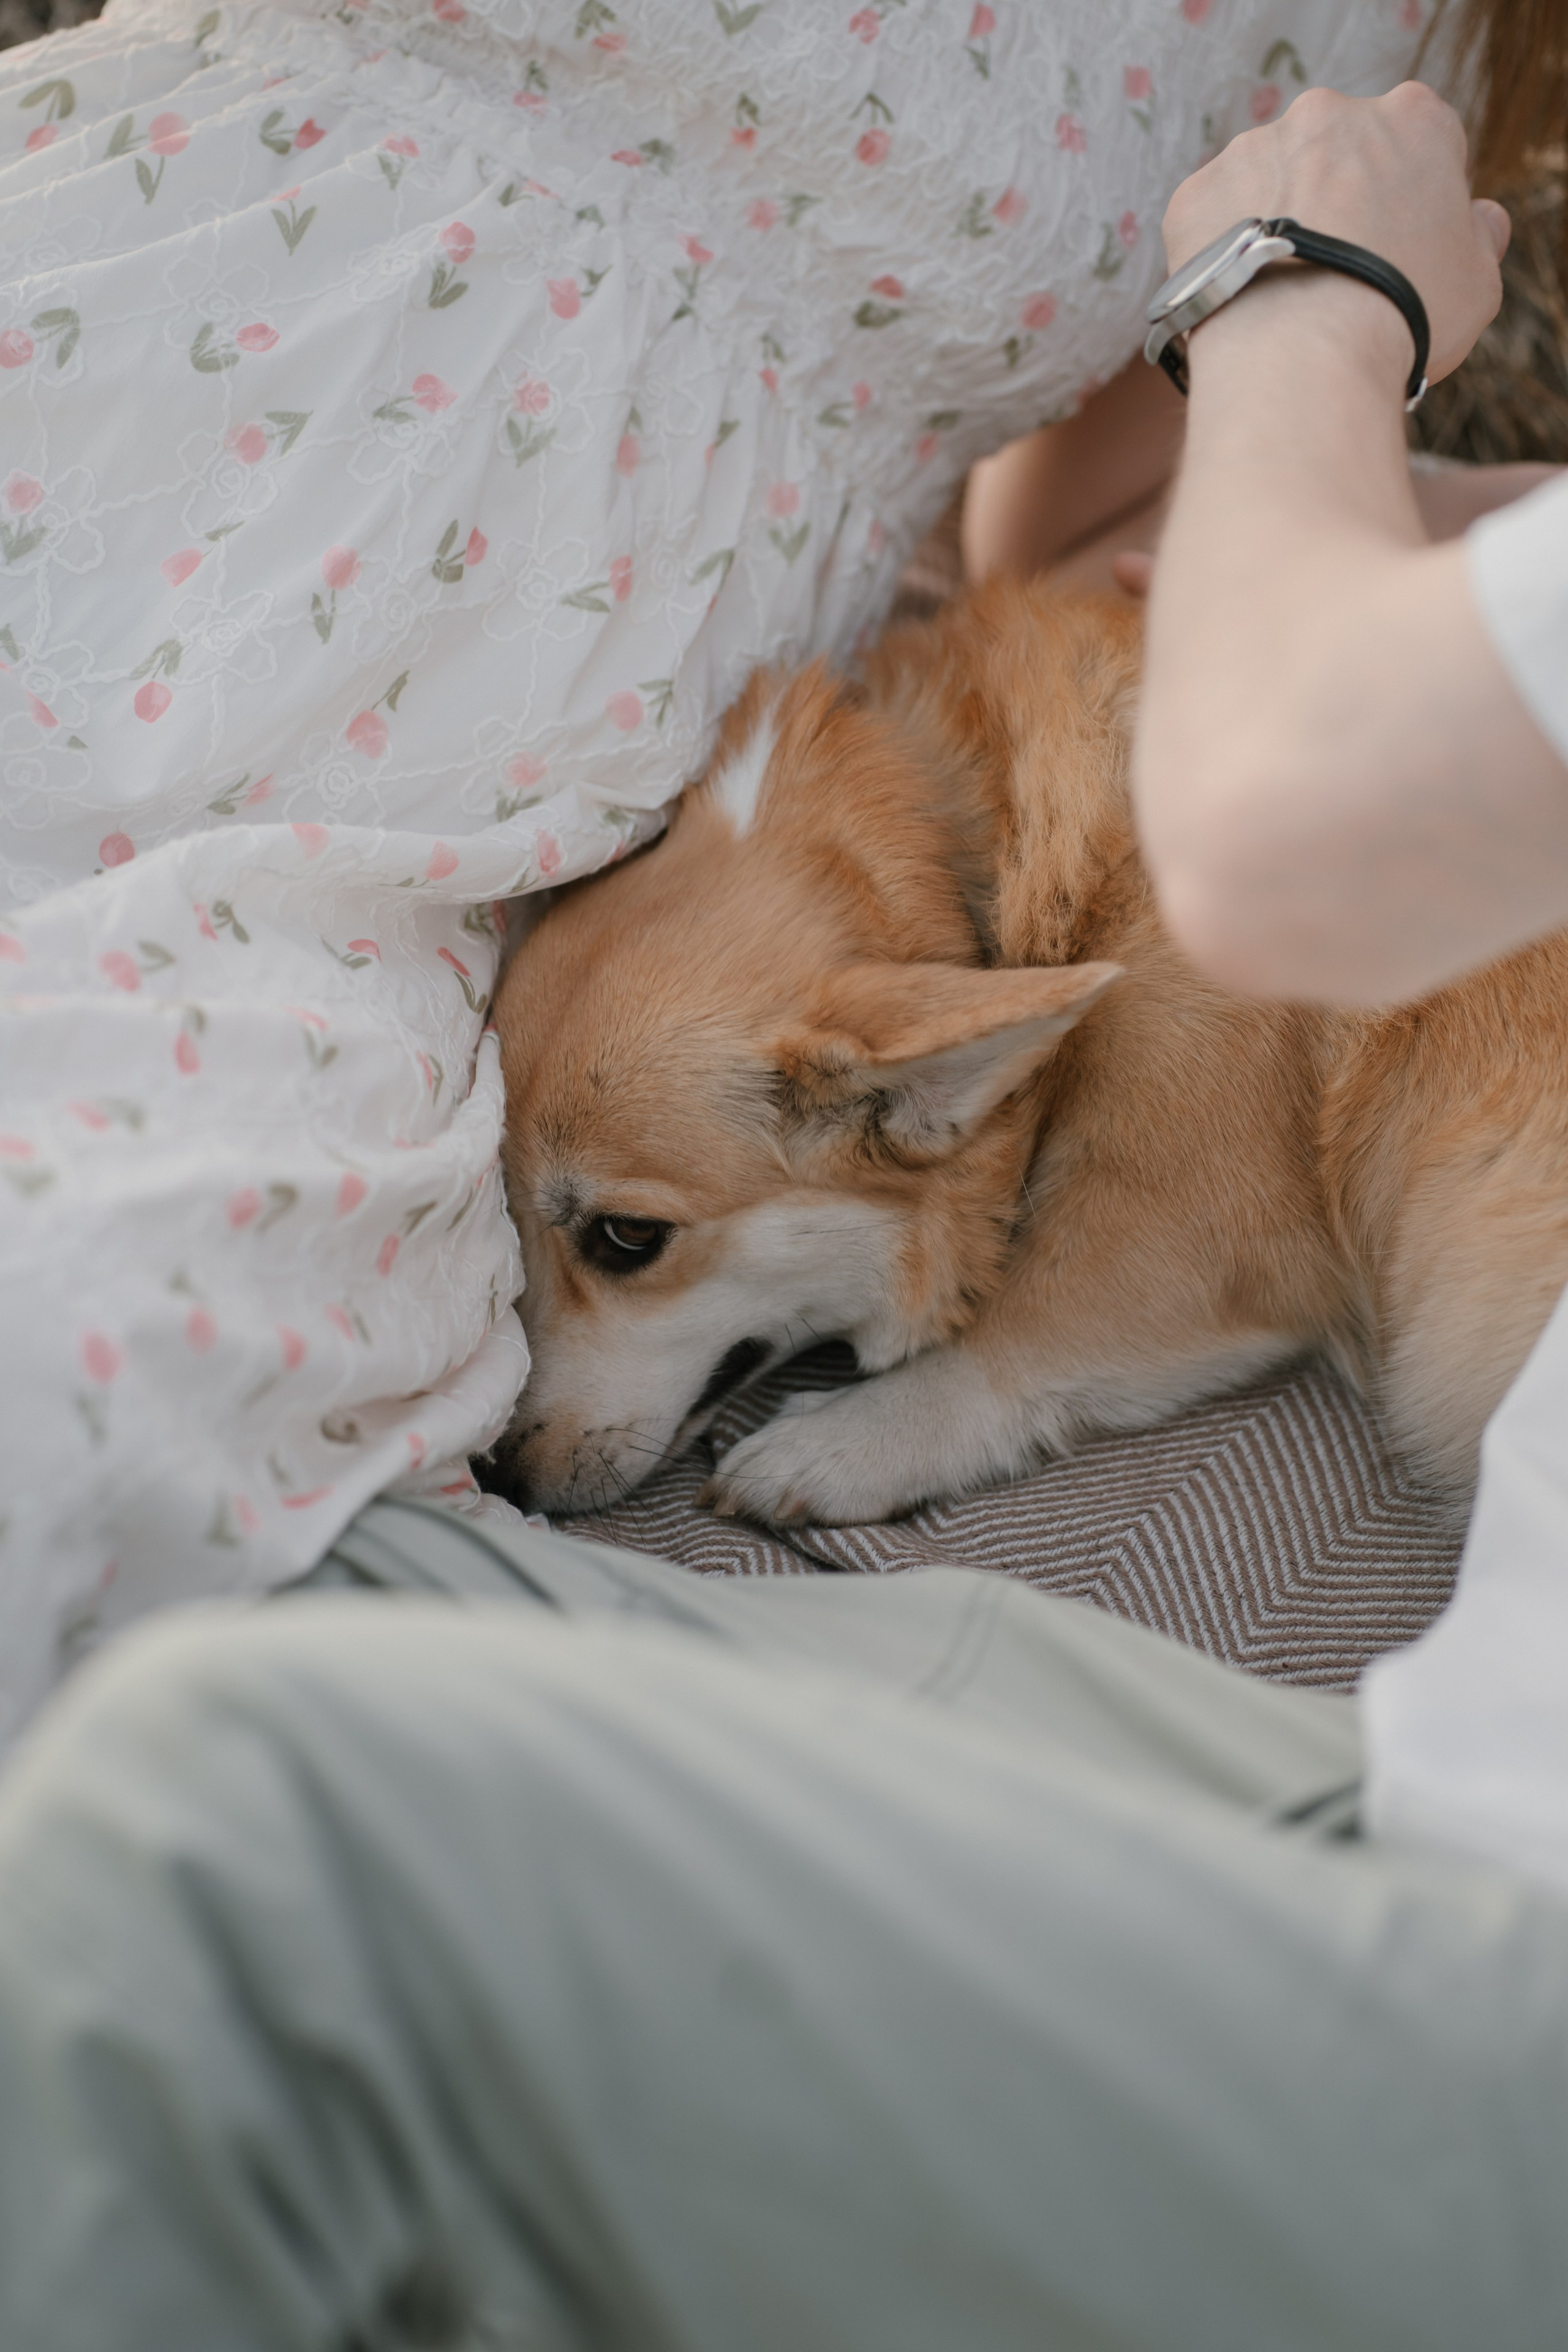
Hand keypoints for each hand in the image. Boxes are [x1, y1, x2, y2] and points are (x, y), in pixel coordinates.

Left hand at [1162, 83, 1507, 385]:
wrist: (1304, 356)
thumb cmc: (1404, 317)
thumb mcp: (1477, 281)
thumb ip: (1479, 238)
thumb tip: (1479, 220)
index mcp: (1413, 117)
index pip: (1418, 144)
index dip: (1411, 201)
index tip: (1401, 248)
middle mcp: (1329, 114)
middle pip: (1337, 155)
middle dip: (1340, 203)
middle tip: (1339, 273)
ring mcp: (1255, 148)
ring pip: (1269, 182)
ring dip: (1277, 223)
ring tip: (1286, 296)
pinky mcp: (1196, 194)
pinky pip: (1212, 221)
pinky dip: (1222, 254)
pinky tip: (1242, 300)